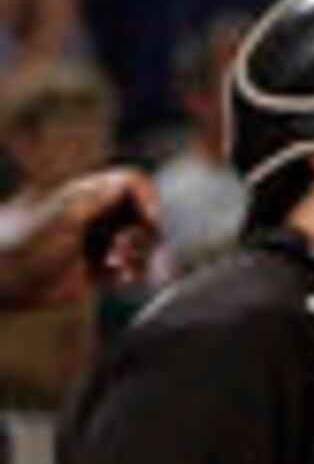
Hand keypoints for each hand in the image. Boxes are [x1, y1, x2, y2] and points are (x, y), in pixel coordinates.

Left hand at [0, 167, 155, 307]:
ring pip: (140, 242)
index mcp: (87, 194)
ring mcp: (98, 241)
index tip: (148, 219)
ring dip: (139, 255)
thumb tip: (128, 183)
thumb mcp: (63, 216)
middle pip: (142, 214)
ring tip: (119, 267)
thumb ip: (97, 198)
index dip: (147, 198)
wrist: (2, 281)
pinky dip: (134, 272)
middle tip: (122, 250)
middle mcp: (97, 215)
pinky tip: (123, 279)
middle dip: (141, 234)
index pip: (131, 183)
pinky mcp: (99, 268)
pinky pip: (132, 266)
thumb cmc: (24, 244)